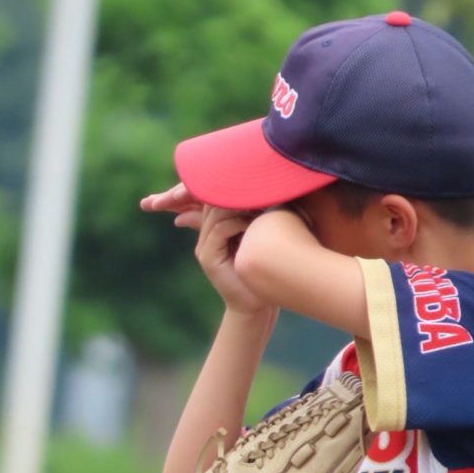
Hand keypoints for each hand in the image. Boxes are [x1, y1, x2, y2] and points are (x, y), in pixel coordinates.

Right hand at [141, 183, 268, 312]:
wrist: (257, 305)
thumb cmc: (264, 272)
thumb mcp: (260, 240)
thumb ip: (256, 219)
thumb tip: (269, 194)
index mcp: (216, 229)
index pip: (207, 200)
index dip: (216, 185)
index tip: (232, 166)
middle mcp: (206, 236)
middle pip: (208, 200)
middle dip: (221, 187)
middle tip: (245, 174)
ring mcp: (204, 247)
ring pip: (215, 213)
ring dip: (236, 204)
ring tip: (255, 198)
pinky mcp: (208, 258)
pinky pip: (219, 230)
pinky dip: (237, 223)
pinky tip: (252, 222)